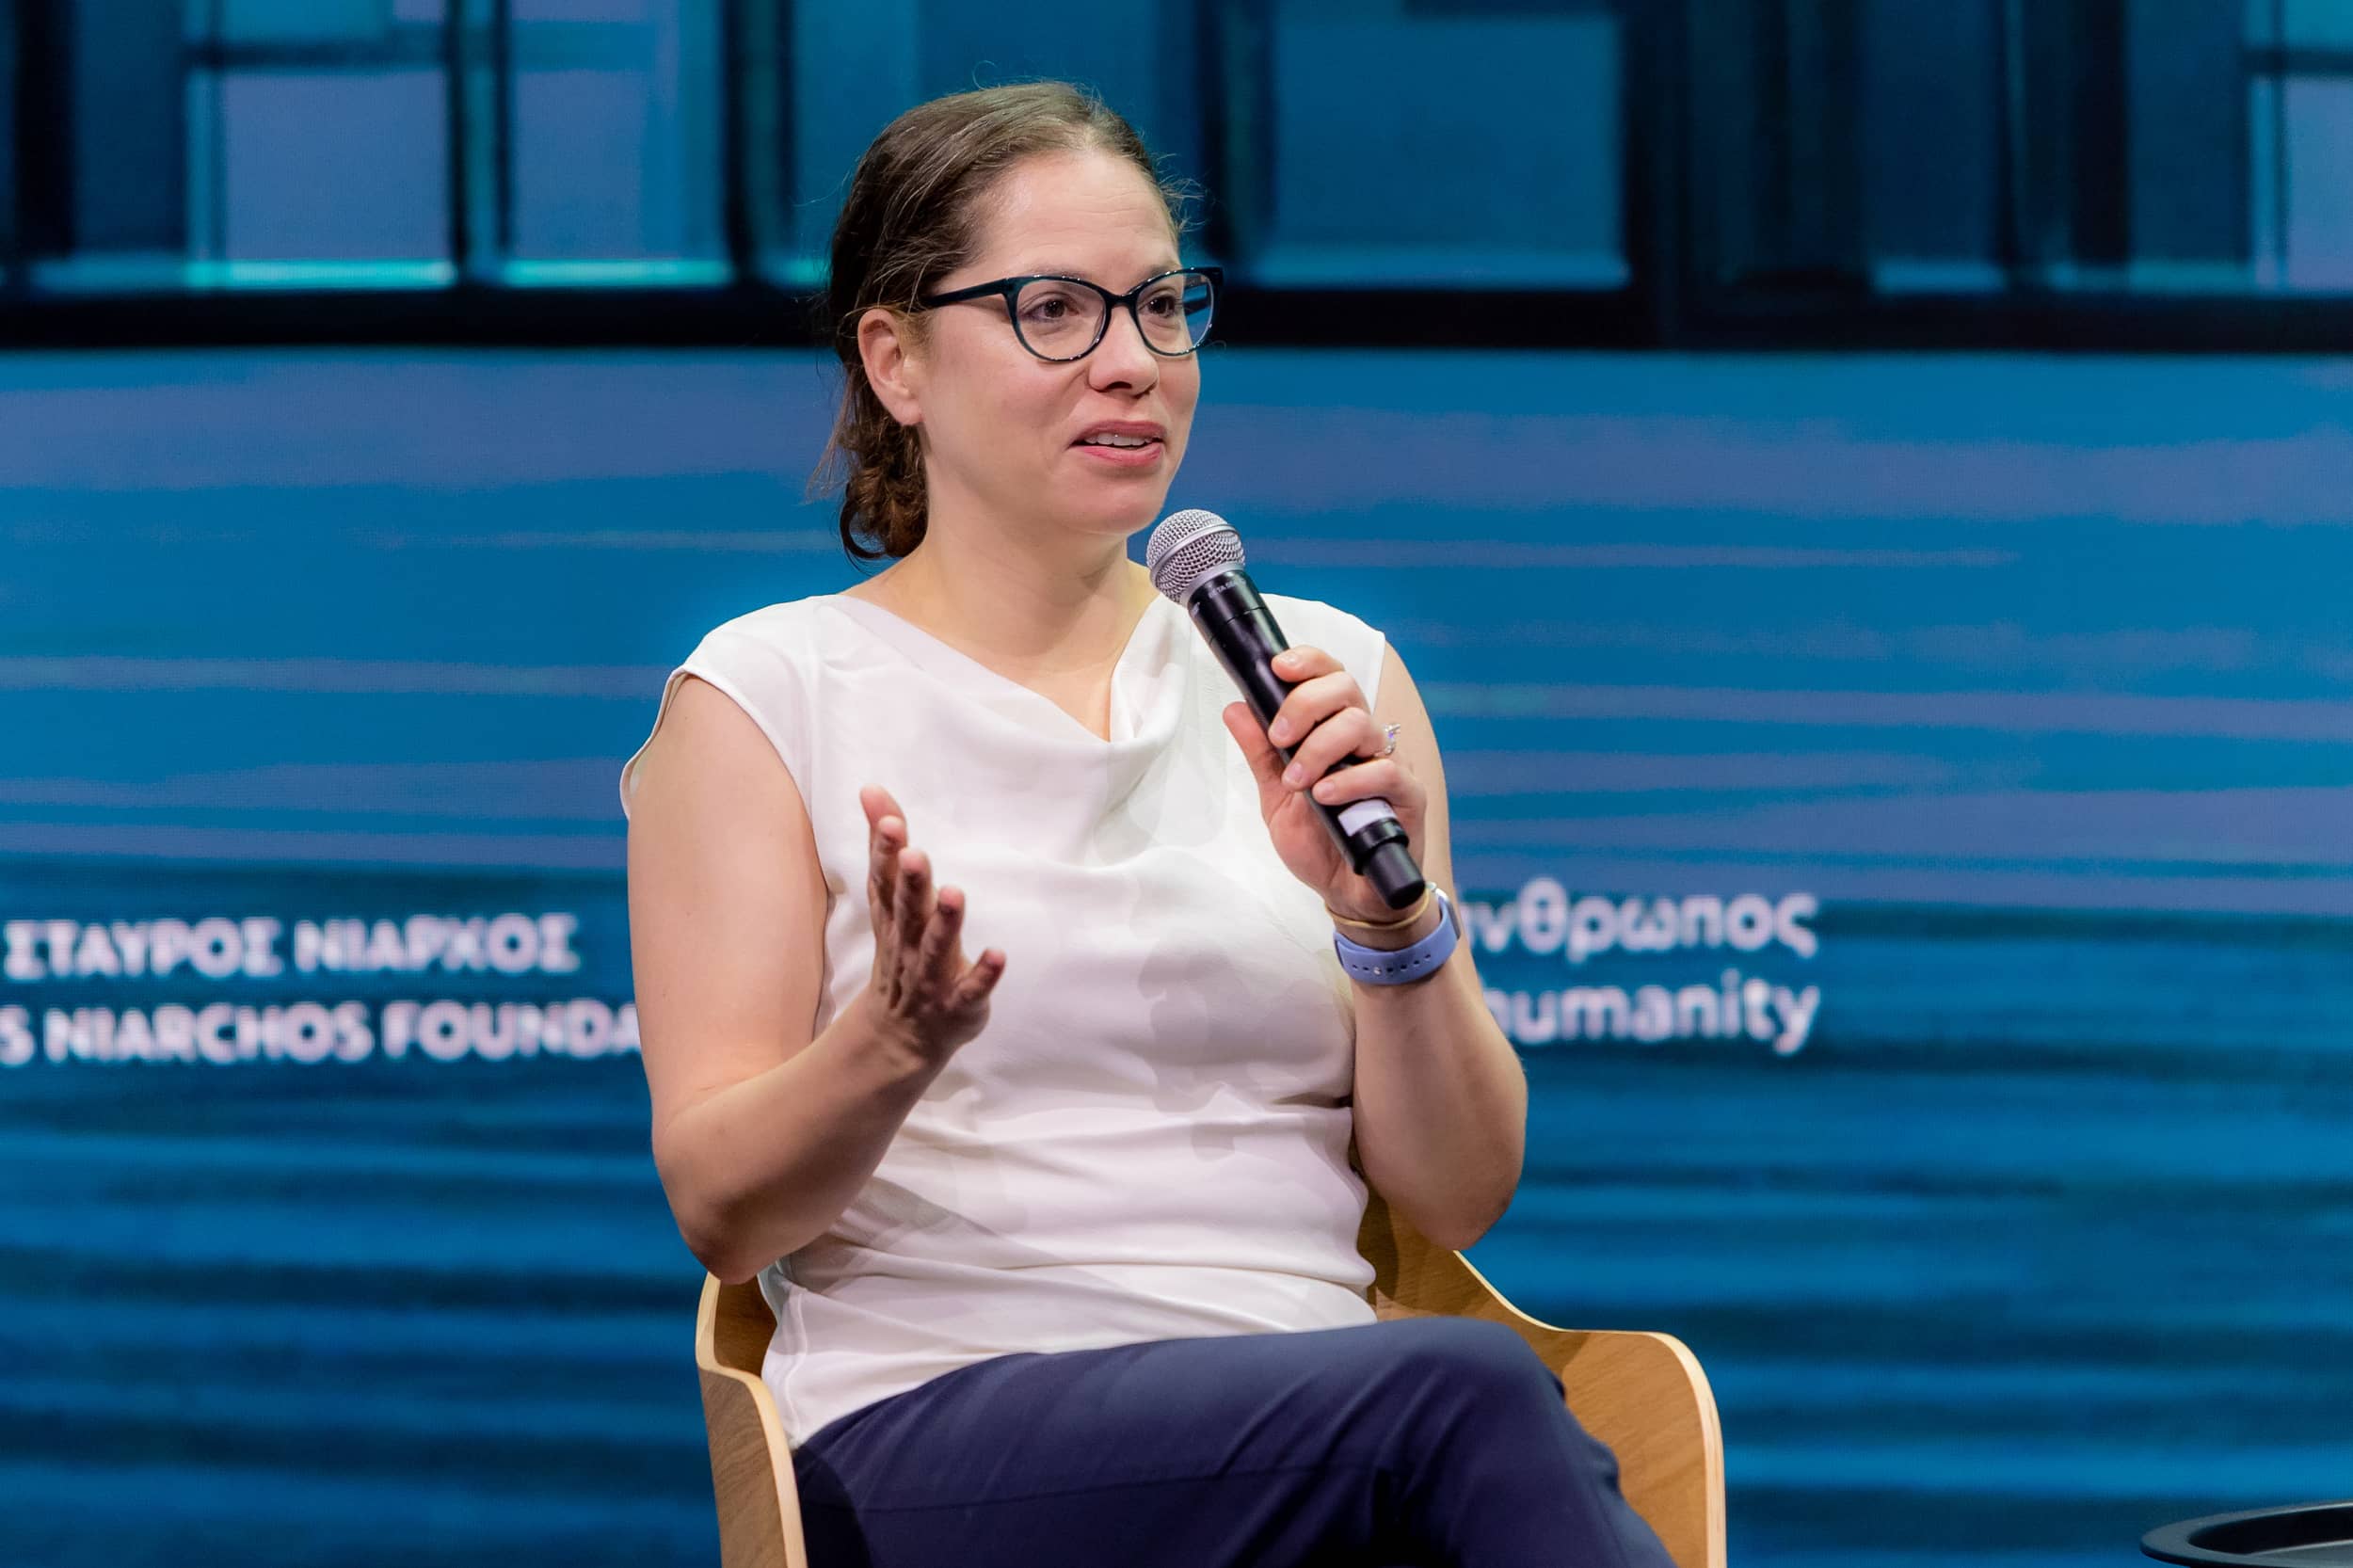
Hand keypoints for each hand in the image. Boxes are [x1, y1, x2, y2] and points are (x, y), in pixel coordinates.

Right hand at [855, 784, 1004, 1069]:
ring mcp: (932, 978)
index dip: (884, 852)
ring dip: (945, 922)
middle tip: (914, 852)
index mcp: (892, 918)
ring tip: (954, 893)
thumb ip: (883, 845)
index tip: (888, 820)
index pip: (884, 881)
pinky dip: (984, 974)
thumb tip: (870, 788)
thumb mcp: (890, 899)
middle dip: (911, 883)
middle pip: (907, 911)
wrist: (899, 1036)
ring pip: (936, 948)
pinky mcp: (959, 1005)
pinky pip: (972, 990)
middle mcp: (907, 945)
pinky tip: (999, 954)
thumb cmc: (900, 951)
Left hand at [1220, 645, 1428, 925]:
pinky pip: (1385, 772)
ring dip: (1319, 748)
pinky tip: (1325, 796)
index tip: (1278, 668)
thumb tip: (1236, 708)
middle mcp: (1365, 739)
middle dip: (1305, 704)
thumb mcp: (1277, 796)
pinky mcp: (1408, 796)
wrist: (1347, 893)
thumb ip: (1260, 754)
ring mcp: (1389, 764)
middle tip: (1280, 738)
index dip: (1308, 662)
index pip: (1330, 677)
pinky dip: (1349, 780)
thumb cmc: (1320, 841)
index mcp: (1334, 730)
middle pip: (1345, 688)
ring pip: (1360, 725)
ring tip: (1299, 782)